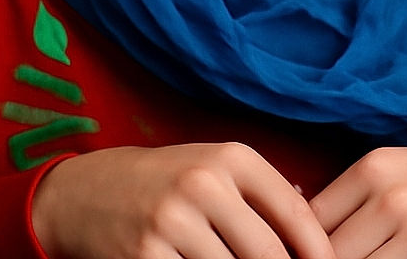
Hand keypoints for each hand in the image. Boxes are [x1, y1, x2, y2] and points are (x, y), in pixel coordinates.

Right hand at [31, 142, 335, 258]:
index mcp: (231, 157)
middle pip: (269, 254)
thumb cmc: (166, 181)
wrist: (88, 191)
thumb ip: (262, 192)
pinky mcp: (146, 255)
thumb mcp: (214, 167)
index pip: (293, 212)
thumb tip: (315, 232)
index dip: (318, 250)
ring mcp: (173, 221)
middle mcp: (204, 183)